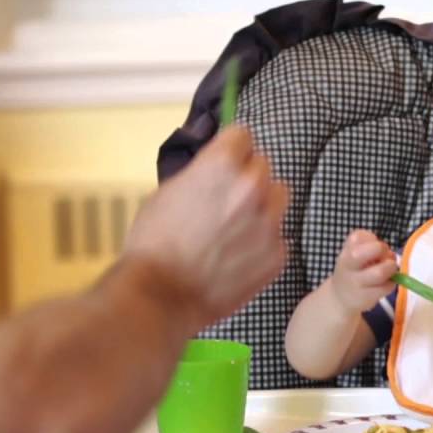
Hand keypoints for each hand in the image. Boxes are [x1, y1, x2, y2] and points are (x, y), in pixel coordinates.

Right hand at [125, 125, 287, 326]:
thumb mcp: (167, 192)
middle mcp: (252, 189)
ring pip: (278, 198)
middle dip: (247, 177)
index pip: (243, 135)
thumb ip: (201, 175)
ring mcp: (270, 223)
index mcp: (221, 166)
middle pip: (263, 166)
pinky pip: (278, 237)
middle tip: (227, 199)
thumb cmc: (153, 243)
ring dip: (263, 206)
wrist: (162, 296)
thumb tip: (215, 169)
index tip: (226, 160)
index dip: (232, 148)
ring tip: (237, 227)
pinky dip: (264, 242)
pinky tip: (239, 255)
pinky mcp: (278, 255)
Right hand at [330, 229, 397, 312]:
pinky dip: (392, 282)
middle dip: (382, 249)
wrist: (340, 297)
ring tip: (390, 269)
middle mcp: (349, 266)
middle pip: (365, 252)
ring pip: (379, 272)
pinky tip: (386, 282)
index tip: (373, 245)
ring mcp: (357, 283)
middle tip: (385, 256)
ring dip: (391, 267)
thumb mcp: (352, 254)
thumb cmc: (352, 270)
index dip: (372, 239)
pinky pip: (386, 287)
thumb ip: (368, 246)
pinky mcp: (367, 297)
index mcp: (346, 252)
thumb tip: (388, 253)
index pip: (358, 236)